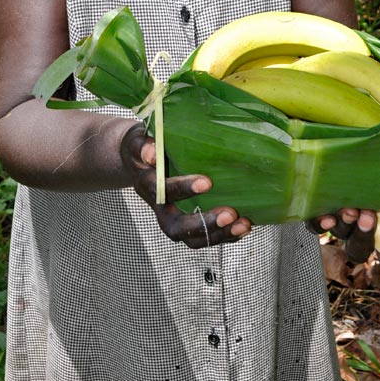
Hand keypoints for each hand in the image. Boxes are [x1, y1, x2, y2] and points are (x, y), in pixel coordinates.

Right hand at [120, 123, 251, 247]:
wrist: (137, 160)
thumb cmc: (141, 148)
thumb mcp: (137, 142)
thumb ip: (143, 146)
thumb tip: (152, 153)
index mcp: (147, 186)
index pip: (162, 192)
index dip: (182, 189)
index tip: (207, 183)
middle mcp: (159, 207)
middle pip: (176, 227)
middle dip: (203, 224)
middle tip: (229, 214)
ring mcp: (173, 218)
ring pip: (191, 239)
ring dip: (218, 235)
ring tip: (242, 225)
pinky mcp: (186, 222)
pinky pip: (204, 236)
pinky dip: (224, 235)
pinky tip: (243, 227)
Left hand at [313, 208, 379, 270]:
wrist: (353, 147)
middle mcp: (357, 231)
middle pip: (359, 250)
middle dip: (365, 235)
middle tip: (369, 218)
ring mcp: (337, 222)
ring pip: (340, 235)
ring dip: (346, 225)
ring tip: (350, 210)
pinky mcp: (318, 211)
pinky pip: (315, 226)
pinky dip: (321, 224)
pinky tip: (327, 217)